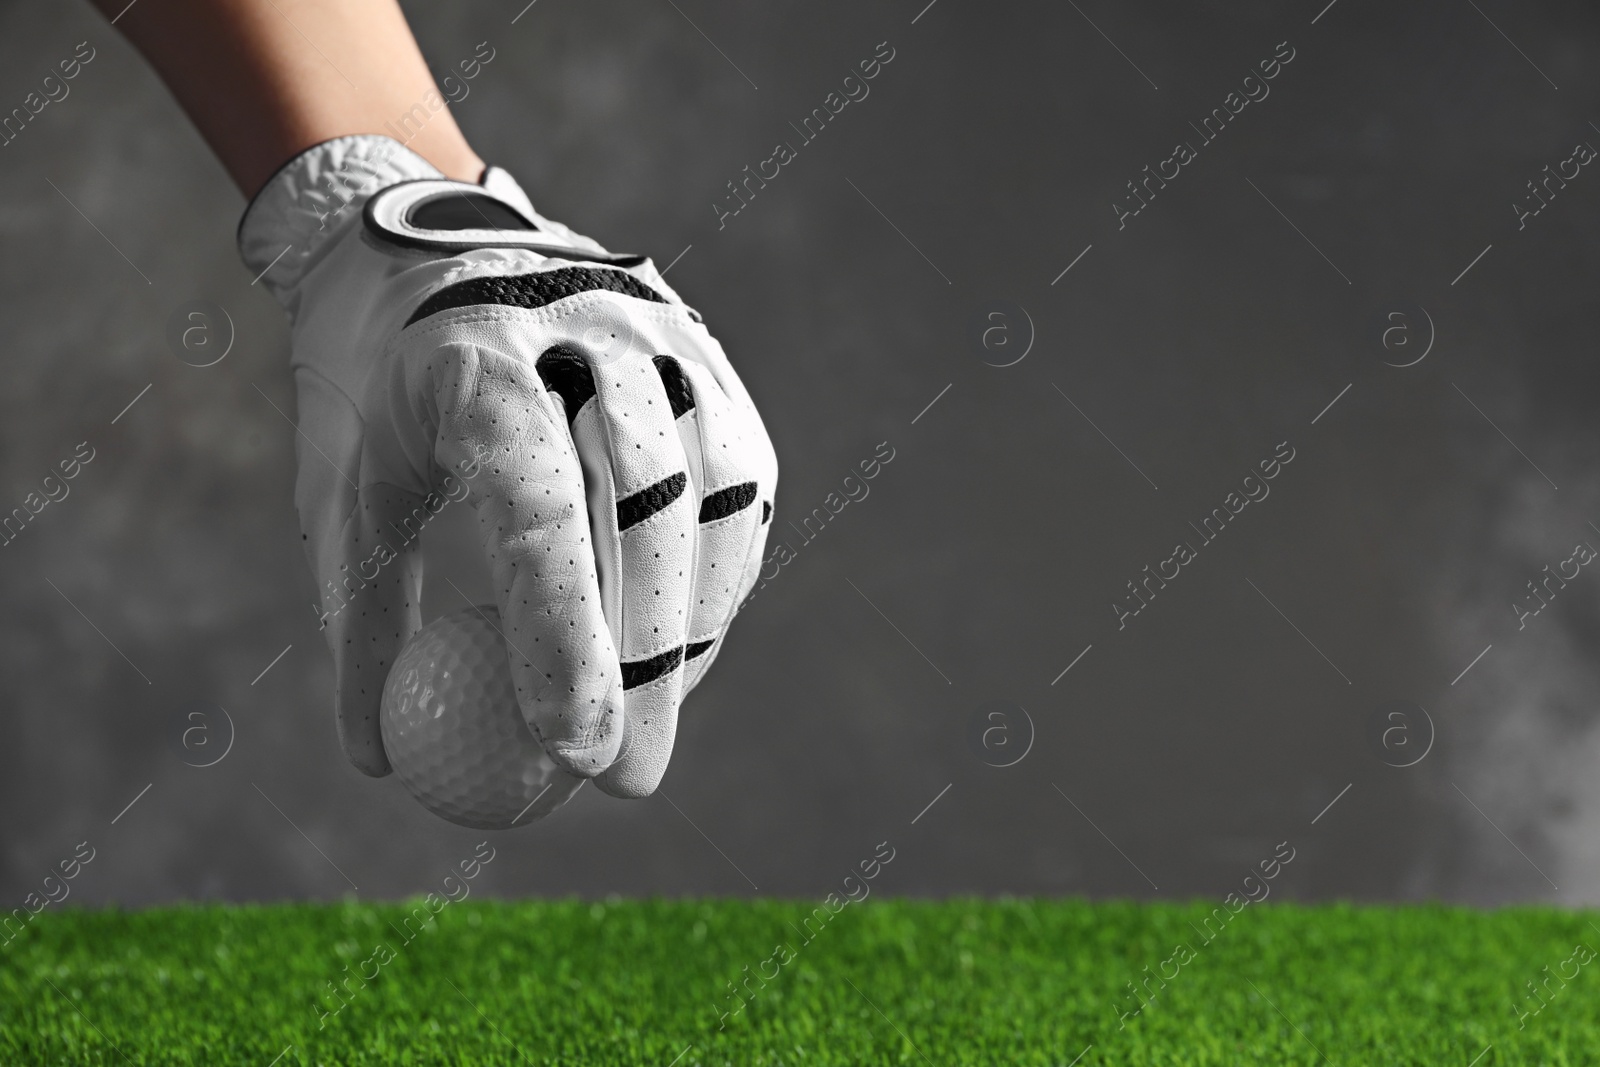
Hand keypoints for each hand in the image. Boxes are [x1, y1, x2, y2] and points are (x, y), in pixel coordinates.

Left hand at [240, 135, 776, 797]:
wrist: (428, 240)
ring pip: (715, 493)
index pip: (537, 506)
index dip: (563, 636)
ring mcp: (661, 329)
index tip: (571, 755)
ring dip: (694, 625)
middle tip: (625, 776)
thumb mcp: (341, 492)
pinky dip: (721, 574)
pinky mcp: (707, 354)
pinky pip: (740, 481)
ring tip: (654, 721)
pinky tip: (686, 643)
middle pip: (646, 505)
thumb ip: (366, 619)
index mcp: (472, 353)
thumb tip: (386, 762)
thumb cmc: (374, 388)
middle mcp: (583, 326)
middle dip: (645, 659)